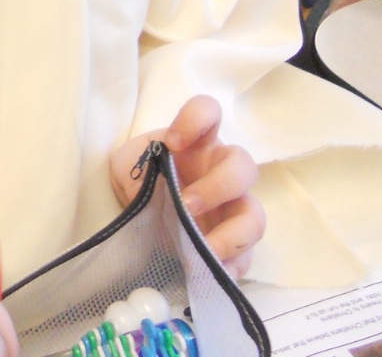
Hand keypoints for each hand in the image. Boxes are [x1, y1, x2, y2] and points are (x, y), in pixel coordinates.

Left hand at [109, 96, 264, 277]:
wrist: (140, 218)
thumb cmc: (140, 180)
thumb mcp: (127, 166)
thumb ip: (136, 167)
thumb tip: (150, 182)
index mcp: (196, 143)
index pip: (208, 112)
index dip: (197, 120)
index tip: (173, 142)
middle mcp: (220, 170)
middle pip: (242, 166)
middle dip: (219, 186)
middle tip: (187, 206)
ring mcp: (231, 208)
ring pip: (255, 215)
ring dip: (234, 233)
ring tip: (205, 249)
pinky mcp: (232, 244)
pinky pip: (248, 256)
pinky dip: (234, 264)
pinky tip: (213, 270)